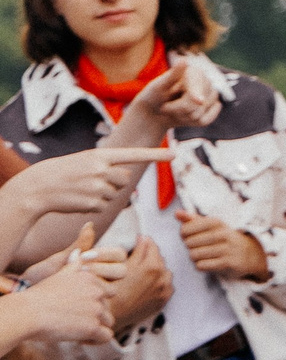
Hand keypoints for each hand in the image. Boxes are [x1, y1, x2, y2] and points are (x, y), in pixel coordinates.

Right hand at [1, 148, 172, 218]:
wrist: (38, 188)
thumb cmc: (63, 172)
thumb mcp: (85, 161)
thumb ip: (107, 165)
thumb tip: (126, 178)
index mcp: (100, 155)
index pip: (133, 154)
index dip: (156, 155)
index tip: (175, 154)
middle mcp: (102, 169)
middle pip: (125, 179)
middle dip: (114, 181)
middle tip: (92, 181)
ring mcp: (98, 187)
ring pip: (116, 193)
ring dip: (104, 194)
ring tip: (83, 189)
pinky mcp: (94, 203)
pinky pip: (106, 206)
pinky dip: (95, 205)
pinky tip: (80, 200)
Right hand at [2, 253, 115, 345]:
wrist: (27, 312)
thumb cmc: (38, 295)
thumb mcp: (58, 275)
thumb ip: (73, 265)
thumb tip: (79, 252)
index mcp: (91, 278)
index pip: (107, 292)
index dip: (94, 301)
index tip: (77, 307)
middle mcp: (97, 292)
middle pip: (107, 307)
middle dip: (95, 315)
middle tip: (75, 320)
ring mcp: (96, 310)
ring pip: (109, 321)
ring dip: (96, 328)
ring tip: (76, 330)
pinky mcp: (92, 327)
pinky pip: (107, 336)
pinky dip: (96, 339)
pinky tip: (80, 338)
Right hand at [102, 238, 173, 334]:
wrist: (112, 313)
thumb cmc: (111, 289)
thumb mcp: (122, 266)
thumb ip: (137, 250)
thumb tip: (143, 237)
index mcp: (151, 266)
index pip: (152, 246)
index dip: (144, 242)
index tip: (140, 241)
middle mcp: (162, 277)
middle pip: (159, 258)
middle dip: (150, 255)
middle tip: (139, 257)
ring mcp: (164, 289)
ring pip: (165, 271)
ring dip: (157, 268)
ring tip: (143, 271)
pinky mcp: (164, 299)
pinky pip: (167, 284)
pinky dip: (161, 281)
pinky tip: (148, 283)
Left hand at [125, 64, 220, 133]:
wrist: (154, 111)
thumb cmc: (154, 95)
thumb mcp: (159, 85)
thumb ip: (173, 75)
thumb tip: (185, 61)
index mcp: (194, 72)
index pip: (197, 89)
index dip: (195, 96)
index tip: (199, 101)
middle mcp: (206, 81)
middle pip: (198, 104)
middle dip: (179, 109)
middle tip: (165, 107)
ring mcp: (211, 96)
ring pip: (200, 115)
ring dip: (182, 117)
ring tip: (173, 110)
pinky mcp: (212, 108)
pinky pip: (205, 120)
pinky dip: (191, 122)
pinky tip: (183, 116)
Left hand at [178, 213, 268, 280]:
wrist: (252, 253)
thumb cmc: (226, 238)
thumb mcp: (213, 226)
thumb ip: (194, 219)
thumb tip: (177, 213)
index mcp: (217, 223)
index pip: (187, 228)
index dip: (183, 233)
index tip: (188, 235)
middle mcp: (223, 235)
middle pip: (189, 243)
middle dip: (189, 247)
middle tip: (197, 247)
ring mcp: (227, 249)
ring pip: (194, 255)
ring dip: (195, 257)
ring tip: (202, 255)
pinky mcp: (228, 263)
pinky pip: (202, 265)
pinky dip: (201, 265)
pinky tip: (208, 262)